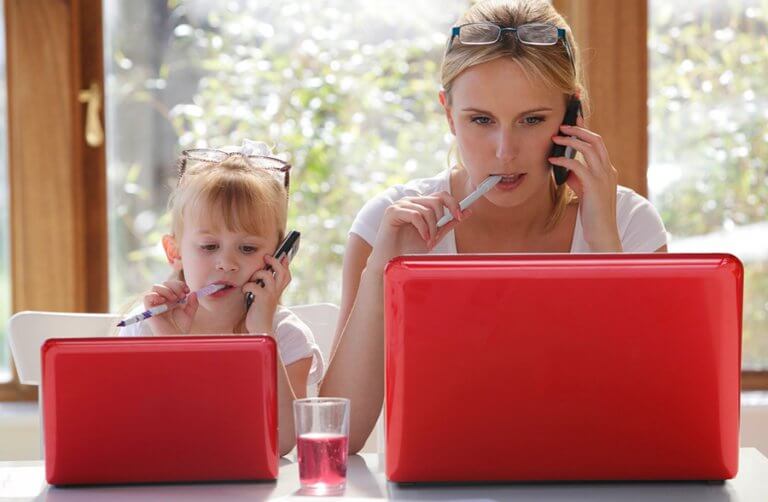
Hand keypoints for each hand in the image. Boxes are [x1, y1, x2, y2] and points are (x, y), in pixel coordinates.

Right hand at [143, 280, 197, 333]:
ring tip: (174, 299)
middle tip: (182, 296)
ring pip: (155, 287)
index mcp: (171, 299)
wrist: (174, 339)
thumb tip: (194, 293)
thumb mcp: (189, 314)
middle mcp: (162, 300)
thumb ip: (193, 303)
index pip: (172, 284)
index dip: (179, 284)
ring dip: (167, 290)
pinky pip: (147, 297)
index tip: (187, 290)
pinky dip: (155, 296)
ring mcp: (155, 304)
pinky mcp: (149, 310)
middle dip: (175, 286)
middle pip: (164, 283)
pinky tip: (164, 301)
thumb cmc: (180, 328)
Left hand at [243, 254, 290, 334]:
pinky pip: (254, 286)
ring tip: (252, 279)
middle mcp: (277, 292)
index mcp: (278, 291)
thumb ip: (265, 288)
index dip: (285, 264)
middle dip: (274, 261)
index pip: (286, 275)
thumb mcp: (265, 298)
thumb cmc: (259, 313)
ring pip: (268, 275)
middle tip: (266, 257)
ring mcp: (271, 295)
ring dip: (257, 273)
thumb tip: (261, 275)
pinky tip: (245, 290)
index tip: (282, 255)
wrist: (260, 328)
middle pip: (282, 271)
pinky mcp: (263, 299)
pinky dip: (247, 285)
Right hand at [367, 191, 470, 271]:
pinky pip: (415, 215)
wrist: (390, 262)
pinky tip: (422, 238)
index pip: (441, 195)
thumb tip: (468, 211)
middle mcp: (410, 201)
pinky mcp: (392, 212)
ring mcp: (400, 205)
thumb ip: (448, 223)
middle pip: (436, 200)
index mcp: (419, 204)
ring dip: (432, 229)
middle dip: (442, 219)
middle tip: (437, 236)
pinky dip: (423, 228)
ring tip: (428, 241)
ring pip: (427, 209)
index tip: (461, 216)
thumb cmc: (408, 250)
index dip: (453, 204)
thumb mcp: (434, 235)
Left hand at [549, 116, 621, 250]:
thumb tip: (564, 166)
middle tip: (562, 125)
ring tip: (555, 138)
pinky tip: (552, 160)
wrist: (602, 231)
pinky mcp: (594, 186)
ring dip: (570, 141)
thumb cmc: (592, 213)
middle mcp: (608, 170)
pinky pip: (578, 166)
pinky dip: (564, 160)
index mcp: (607, 170)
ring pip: (589, 149)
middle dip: (579, 129)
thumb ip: (578, 177)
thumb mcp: (585, 190)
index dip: (586, 130)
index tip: (573, 120)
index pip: (598, 143)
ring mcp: (603, 177)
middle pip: (596, 140)